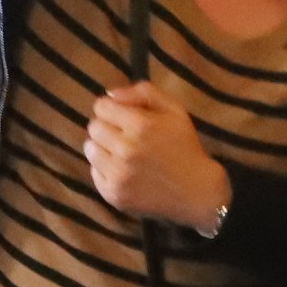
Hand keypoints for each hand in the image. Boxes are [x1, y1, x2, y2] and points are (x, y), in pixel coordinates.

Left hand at [84, 80, 232, 228]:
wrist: (196, 191)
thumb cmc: (184, 146)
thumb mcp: (174, 109)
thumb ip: (143, 92)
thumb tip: (110, 94)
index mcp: (140, 125)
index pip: (101, 108)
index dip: (112, 109)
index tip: (122, 116)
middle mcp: (126, 150)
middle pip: (94, 127)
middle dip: (107, 127)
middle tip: (125, 136)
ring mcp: (118, 175)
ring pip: (90, 149)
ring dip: (103, 147)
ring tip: (123, 152)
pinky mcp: (114, 194)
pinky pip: (94, 172)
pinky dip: (105, 170)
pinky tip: (125, 170)